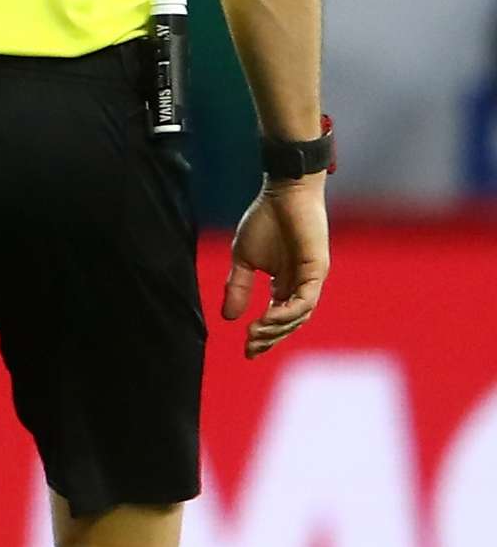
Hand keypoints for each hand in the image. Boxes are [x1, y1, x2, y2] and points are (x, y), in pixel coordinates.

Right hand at [221, 176, 329, 358]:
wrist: (282, 194)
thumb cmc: (265, 221)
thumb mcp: (243, 260)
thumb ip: (238, 287)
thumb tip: (228, 318)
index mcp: (284, 284)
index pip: (277, 318)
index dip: (264, 337)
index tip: (247, 352)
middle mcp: (300, 285)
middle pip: (289, 323)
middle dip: (270, 338)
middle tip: (250, 347)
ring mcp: (311, 279)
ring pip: (299, 316)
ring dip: (277, 328)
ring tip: (255, 332)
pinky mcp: (317, 270)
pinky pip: (306, 300)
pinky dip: (288, 312)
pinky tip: (268, 317)